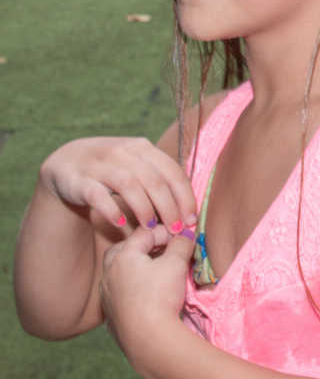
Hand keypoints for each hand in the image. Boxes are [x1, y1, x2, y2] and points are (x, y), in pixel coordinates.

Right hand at [40, 137, 195, 233]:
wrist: (67, 162)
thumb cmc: (114, 168)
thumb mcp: (138, 165)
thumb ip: (160, 179)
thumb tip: (190, 208)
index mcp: (144, 148)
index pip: (173, 172)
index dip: (185, 197)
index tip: (192, 219)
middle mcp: (124, 152)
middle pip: (154, 181)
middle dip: (169, 208)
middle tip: (176, 229)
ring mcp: (101, 165)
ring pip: (129, 186)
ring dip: (145, 209)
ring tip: (151, 227)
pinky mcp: (80, 180)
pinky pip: (98, 196)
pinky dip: (111, 210)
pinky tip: (120, 223)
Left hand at [99, 225, 194, 377]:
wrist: (148, 338)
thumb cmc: (161, 295)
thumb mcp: (177, 263)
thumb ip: (181, 244)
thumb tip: (186, 233)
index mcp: (123, 257)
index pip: (144, 233)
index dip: (165, 231)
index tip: (181, 236)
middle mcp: (109, 274)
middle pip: (122, 250)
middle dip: (142, 246)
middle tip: (162, 249)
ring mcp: (107, 296)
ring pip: (116, 273)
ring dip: (133, 268)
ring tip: (152, 271)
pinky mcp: (111, 316)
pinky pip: (119, 295)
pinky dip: (130, 290)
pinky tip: (144, 295)